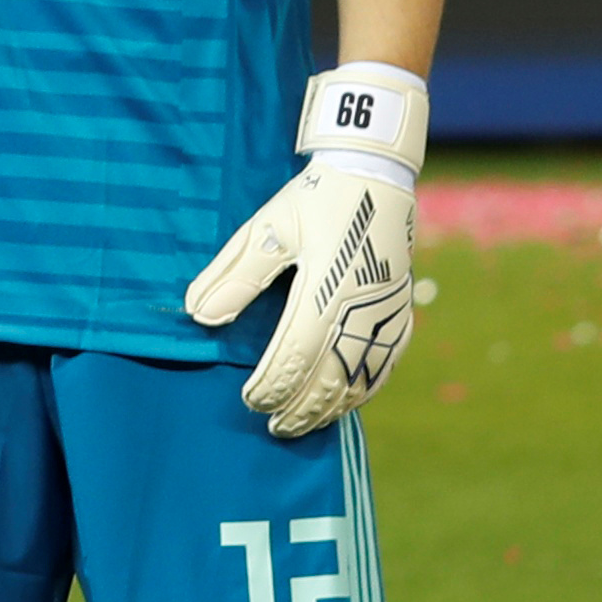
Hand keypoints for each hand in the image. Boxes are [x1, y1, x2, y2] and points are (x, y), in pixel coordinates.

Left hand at [186, 160, 425, 435]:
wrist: (373, 174)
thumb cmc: (313, 200)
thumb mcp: (264, 229)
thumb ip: (234, 275)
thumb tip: (200, 316)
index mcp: (328, 288)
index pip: (297, 353)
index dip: (274, 384)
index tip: (251, 401)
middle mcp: (364, 305)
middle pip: (333, 373)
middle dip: (303, 406)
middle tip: (275, 427)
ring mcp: (388, 309)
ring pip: (363, 373)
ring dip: (334, 404)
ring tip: (305, 424)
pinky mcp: (402, 307)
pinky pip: (388, 359)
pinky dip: (367, 386)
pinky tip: (348, 401)